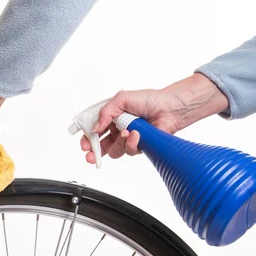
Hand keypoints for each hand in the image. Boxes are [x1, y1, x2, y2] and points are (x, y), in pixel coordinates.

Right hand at [81, 73, 228, 164]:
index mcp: (111, 117)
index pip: (94, 130)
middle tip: (91, 155)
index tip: (84, 144)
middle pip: (101, 146)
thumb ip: (105, 112)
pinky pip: (129, 150)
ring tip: (126, 132)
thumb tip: (96, 128)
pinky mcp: (138, 146)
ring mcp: (128, 138)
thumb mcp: (121, 99)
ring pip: (114, 150)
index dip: (87, 138)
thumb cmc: (149, 100)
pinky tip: (137, 134)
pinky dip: (132, 143)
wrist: (170, 107)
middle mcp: (117, 129)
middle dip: (94, 152)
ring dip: (118, 143)